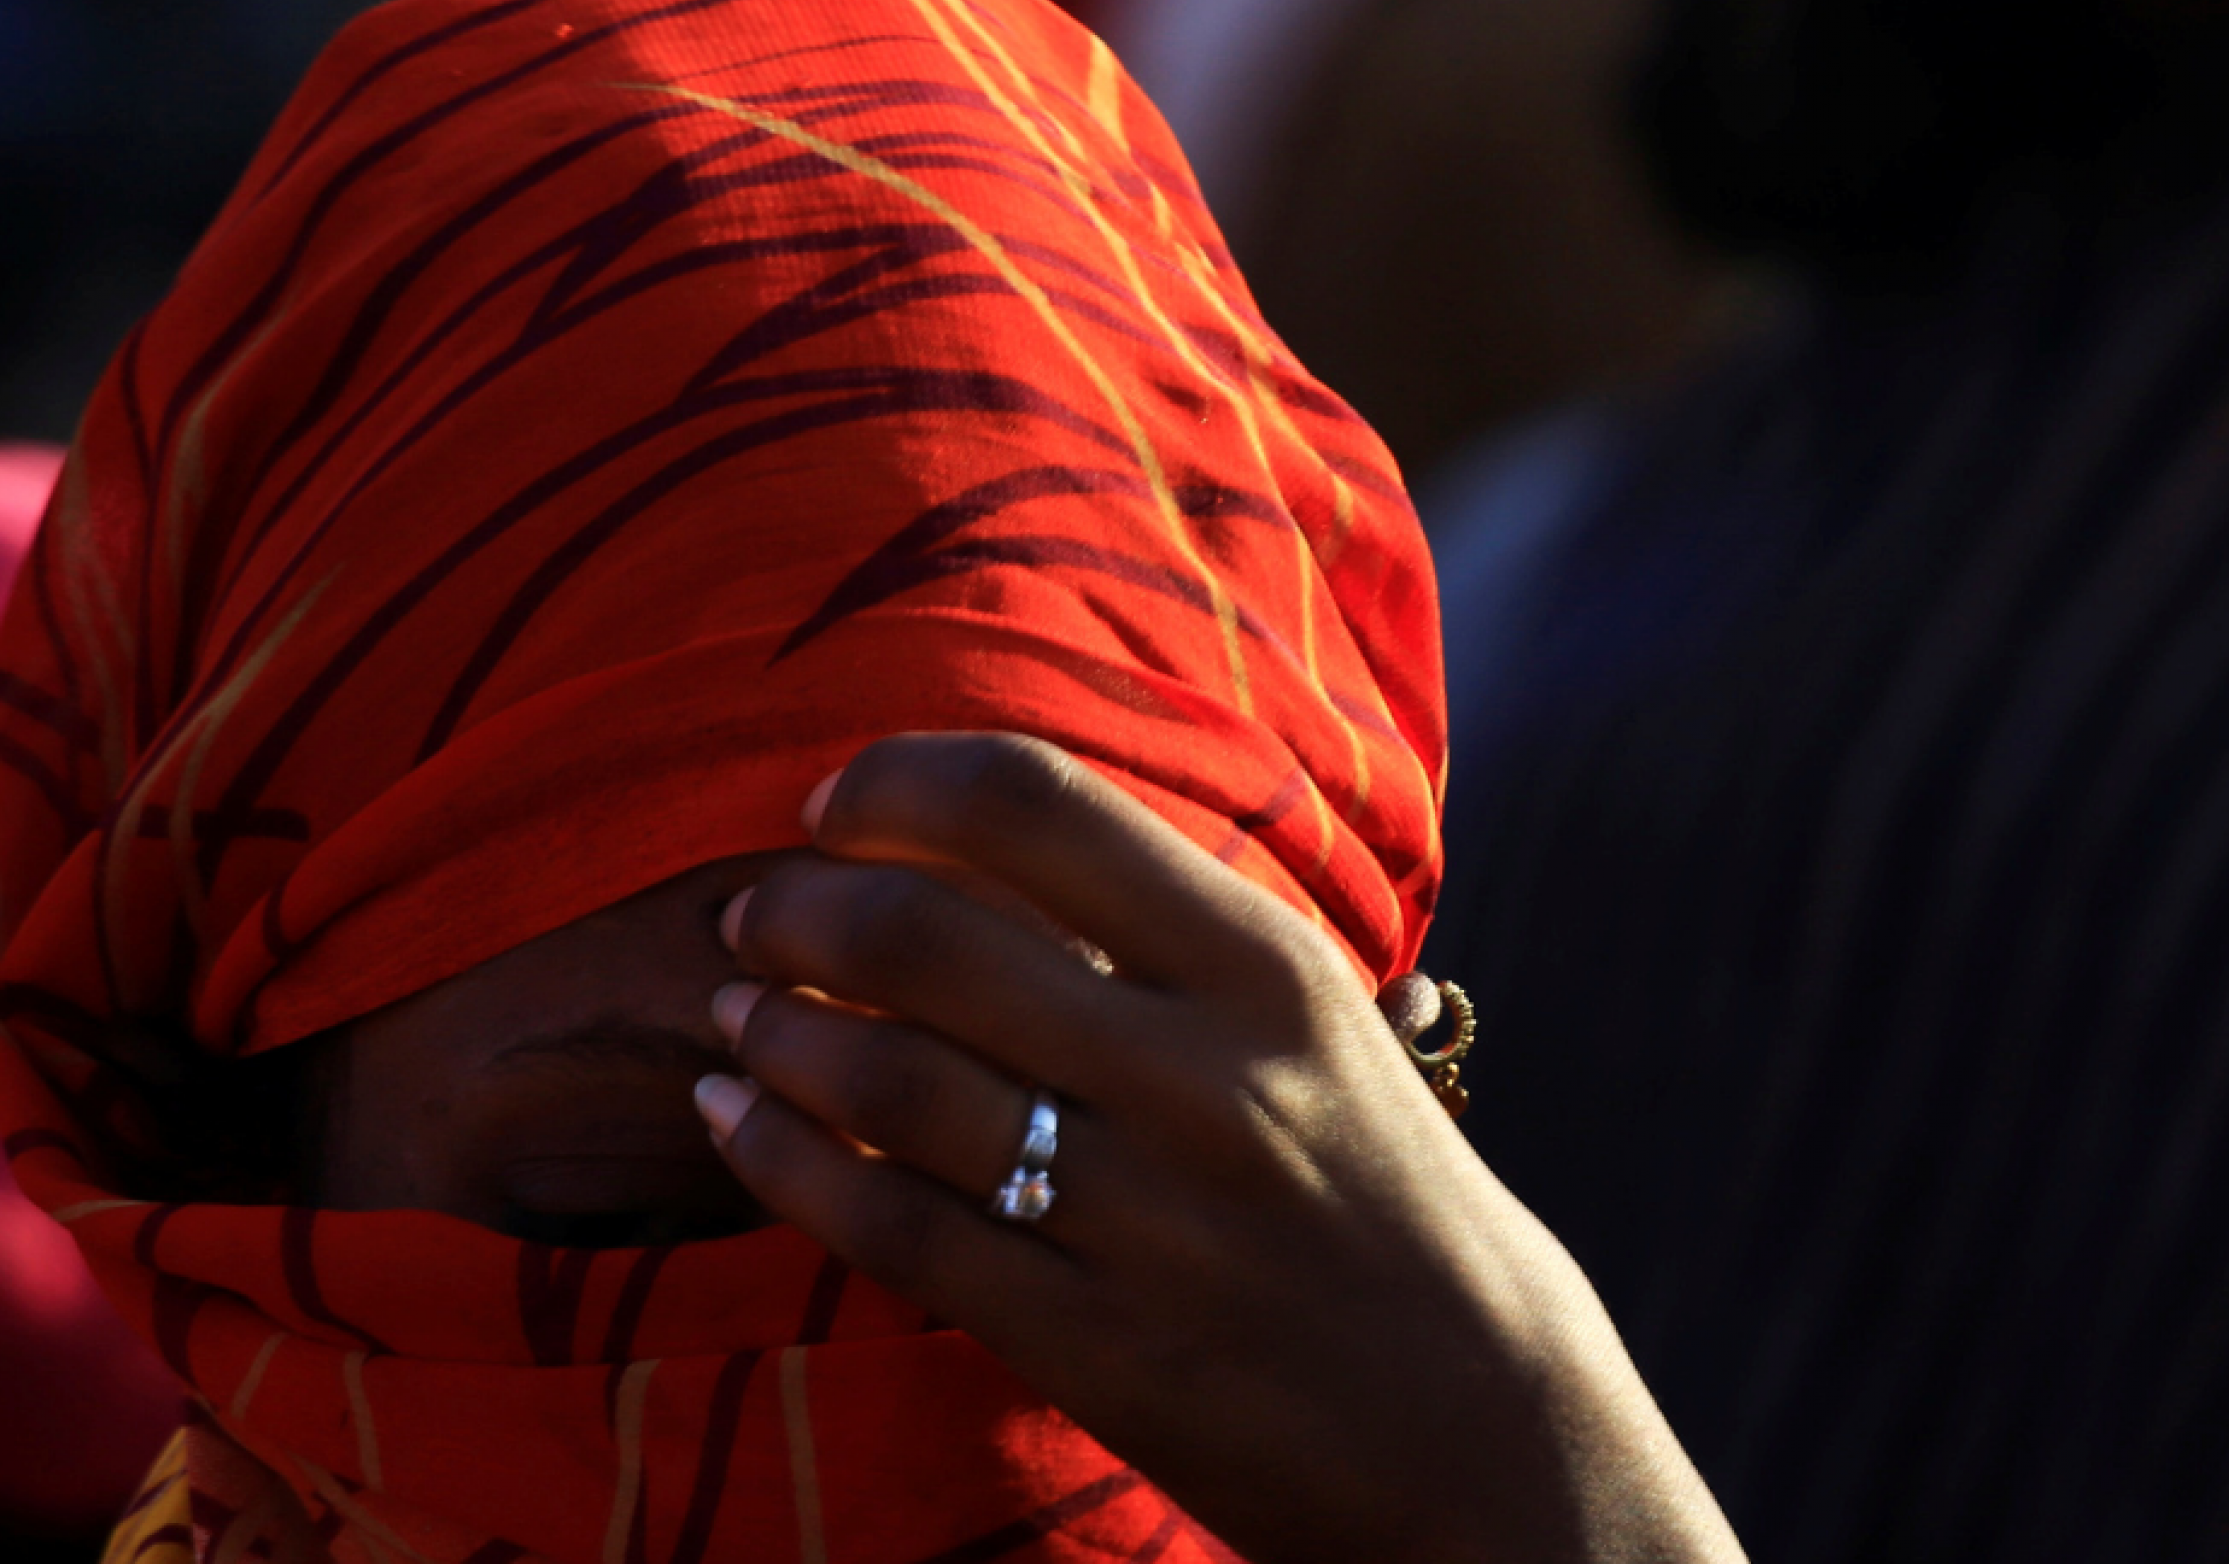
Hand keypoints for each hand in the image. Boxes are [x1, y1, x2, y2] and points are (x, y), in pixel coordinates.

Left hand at [697, 733, 1742, 1563]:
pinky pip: (889, 1229)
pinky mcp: (1095, 1346)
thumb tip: (984, 847)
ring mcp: (1146, 1218)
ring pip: (888, 1081)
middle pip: (928, 933)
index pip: (1039, 804)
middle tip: (751, 914)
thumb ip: (1172, 942)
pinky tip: (733, 1121)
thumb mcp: (1321, 1037)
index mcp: (1267, 972)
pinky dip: (780, 1161)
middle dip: (800, 908)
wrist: (1498, 1448)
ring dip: (772, 1029)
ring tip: (730, 1010)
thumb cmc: (1395, 1214)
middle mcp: (1204, 1076)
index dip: (900, 780)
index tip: (833, 800)